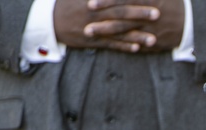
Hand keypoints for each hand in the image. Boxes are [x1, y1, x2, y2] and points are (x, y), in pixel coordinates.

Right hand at [54, 0, 183, 52]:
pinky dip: (124, 47)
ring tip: (153, 39)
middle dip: (140, 14)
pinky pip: (110, 44)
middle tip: (158, 14)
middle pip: (121, 13)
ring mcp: (95, 28)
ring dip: (137, 36)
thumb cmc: (66, 3)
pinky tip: (137, 49)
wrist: (48, 20)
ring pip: (119, 32)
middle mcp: (95, 13)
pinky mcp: (92, 41)